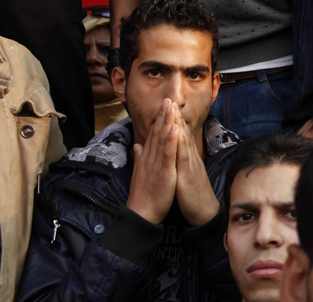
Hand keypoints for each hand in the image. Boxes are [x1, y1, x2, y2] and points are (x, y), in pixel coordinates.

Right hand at [126, 99, 178, 224]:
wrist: (141, 214)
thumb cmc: (143, 195)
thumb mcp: (140, 173)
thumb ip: (139, 158)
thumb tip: (137, 145)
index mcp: (147, 158)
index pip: (153, 135)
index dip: (158, 119)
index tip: (163, 105)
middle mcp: (150, 158)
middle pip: (157, 133)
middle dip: (163, 115)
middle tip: (167, 98)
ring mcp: (156, 164)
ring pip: (162, 140)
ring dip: (167, 122)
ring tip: (171, 107)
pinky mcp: (164, 172)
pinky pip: (168, 155)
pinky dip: (171, 141)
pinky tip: (175, 129)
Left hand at [171, 104, 219, 226]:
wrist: (204, 212)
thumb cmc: (193, 196)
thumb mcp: (184, 176)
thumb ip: (178, 164)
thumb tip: (173, 154)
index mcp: (187, 160)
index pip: (180, 137)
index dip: (174, 121)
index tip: (168, 107)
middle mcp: (191, 159)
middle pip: (182, 134)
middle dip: (176, 117)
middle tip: (171, 100)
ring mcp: (191, 165)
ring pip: (184, 141)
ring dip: (178, 124)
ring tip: (173, 109)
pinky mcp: (188, 174)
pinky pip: (184, 157)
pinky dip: (180, 143)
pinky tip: (176, 132)